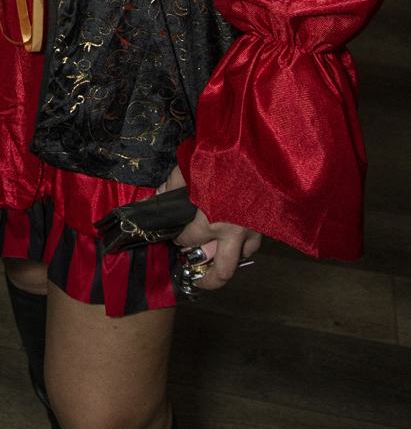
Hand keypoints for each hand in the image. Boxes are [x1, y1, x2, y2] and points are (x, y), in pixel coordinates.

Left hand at [163, 165, 261, 290]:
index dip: (179, 240)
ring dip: (229, 259)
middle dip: (208, 281)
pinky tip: (237, 239)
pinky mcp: (267, 222)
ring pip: (242, 257)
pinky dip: (245, 245)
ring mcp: (254, 229)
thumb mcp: (190, 165)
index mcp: (210, 218)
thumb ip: (174, 182)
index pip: (188, 240)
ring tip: (218, 258)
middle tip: (198, 280)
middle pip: (222, 271)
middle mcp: (233, 231)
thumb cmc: (223, 154)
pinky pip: (256, 242)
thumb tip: (161, 194)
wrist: (260, 147)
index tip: (176, 237)